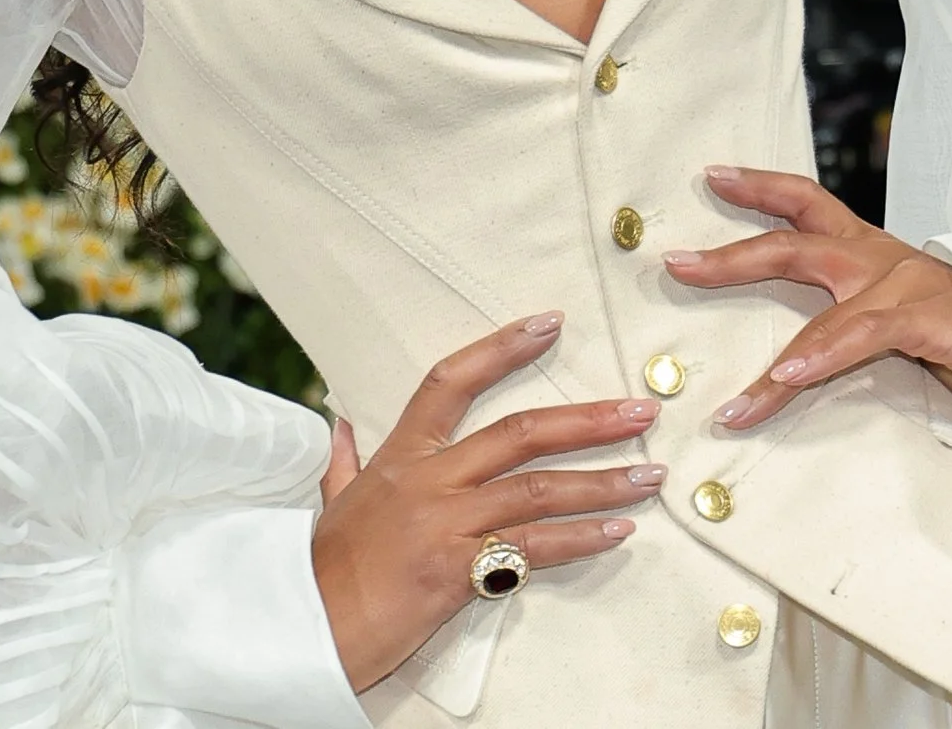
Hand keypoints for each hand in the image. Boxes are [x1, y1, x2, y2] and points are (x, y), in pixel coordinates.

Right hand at [311, 313, 661, 691]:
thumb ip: (342, 463)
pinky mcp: (457, 572)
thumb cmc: (320, 570)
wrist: (303, 628)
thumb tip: (340, 426)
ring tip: (648, 477)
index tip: (550, 323)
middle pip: (520, 433)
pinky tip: (618, 532)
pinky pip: (532, 549)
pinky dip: (580, 539)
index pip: (452, 380)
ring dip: (602, 481)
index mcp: (401, 455)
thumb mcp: (329, 504)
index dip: (502, 347)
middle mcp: (430, 480)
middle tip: (640, 412)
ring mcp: (446, 524)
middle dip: (587, 420)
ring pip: (538, 489)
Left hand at [664, 167, 951, 431]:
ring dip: (775, 361)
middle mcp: (882, 258)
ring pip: (824, 306)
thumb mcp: (893, 321)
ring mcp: (907, 285)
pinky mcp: (932, 319)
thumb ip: (844, 323)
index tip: (711, 175)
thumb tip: (780, 351)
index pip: (807, 203)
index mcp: (871, 252)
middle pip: (794, 243)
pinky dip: (824, 356)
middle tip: (675, 264)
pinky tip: (791, 376)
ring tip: (734, 397)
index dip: (759, 185)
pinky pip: (864, 335)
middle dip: (731, 255)